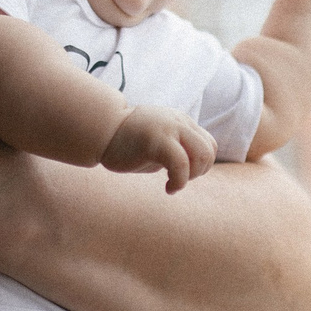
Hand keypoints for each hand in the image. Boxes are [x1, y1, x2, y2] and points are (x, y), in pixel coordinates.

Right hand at [100, 106, 215, 193]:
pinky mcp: (156, 140)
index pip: (209, 145)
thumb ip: (178, 147)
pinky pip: (181, 164)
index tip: (182, 174)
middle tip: (179, 179)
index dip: (201, 165)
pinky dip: (180, 182)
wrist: (101, 131)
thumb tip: (195, 166)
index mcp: (181, 122)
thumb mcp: (159, 140)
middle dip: (199, 172)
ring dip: (191, 177)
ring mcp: (168, 129)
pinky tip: (168, 188)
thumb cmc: (128, 143)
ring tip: (174, 183)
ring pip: (201, 155)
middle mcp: (178, 122)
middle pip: (209, 151)